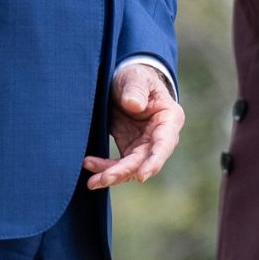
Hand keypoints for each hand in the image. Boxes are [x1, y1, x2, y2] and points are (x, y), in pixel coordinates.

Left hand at [86, 62, 183, 189]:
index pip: (164, 143)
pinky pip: (119, 164)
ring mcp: (145, 144)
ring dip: (113, 175)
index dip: (154, 160)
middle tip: (102, 179)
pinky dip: (105, 167)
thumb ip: (136, 89)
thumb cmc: (136, 77)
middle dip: (124, 172)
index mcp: (169, 118)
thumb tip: (134, 106)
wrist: (127, 82)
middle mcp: (160, 136)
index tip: (142, 175)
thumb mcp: (136, 77)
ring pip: (132, 168)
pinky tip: (89, 164)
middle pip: (145, 160)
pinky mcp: (131, 148)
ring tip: (92, 182)